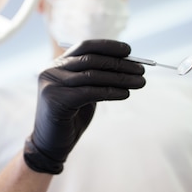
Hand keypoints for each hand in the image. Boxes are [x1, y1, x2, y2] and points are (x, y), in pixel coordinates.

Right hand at [23, 39, 145, 173]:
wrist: (50, 144)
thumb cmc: (70, 118)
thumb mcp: (83, 92)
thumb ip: (96, 77)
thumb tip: (127, 63)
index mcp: (57, 64)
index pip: (85, 47)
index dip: (108, 47)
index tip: (129, 50)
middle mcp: (51, 70)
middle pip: (91, 59)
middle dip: (119, 63)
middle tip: (141, 70)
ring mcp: (51, 85)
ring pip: (92, 75)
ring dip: (120, 78)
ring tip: (139, 82)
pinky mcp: (56, 100)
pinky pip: (90, 92)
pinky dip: (111, 92)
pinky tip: (125, 94)